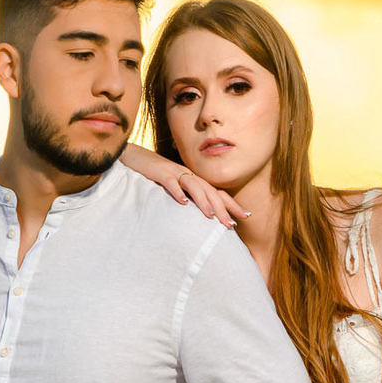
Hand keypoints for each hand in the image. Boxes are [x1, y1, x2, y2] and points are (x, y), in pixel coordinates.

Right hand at [120, 143, 246, 227]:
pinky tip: (183, 203)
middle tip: (232, 225)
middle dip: (223, 208)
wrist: (135, 157)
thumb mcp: (176, 188)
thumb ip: (188, 199)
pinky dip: (177, 192)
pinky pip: (170, 183)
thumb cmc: (156, 176)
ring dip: (203, 201)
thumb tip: (202, 217)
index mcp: (195, 181)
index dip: (231, 204)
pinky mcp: (160, 173)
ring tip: (211, 216)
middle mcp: (189, 176)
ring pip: (194, 187)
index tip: (246, 216)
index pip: (217, 193)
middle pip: (210, 192)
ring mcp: (175, 173)